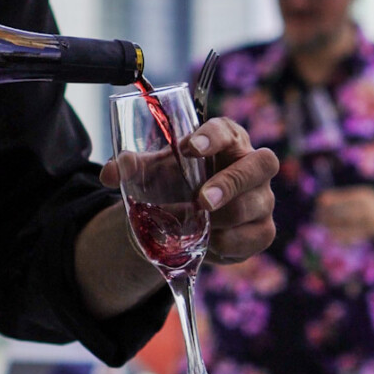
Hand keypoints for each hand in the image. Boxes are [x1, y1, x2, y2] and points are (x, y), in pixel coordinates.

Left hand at [101, 115, 277, 265]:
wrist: (184, 219)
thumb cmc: (176, 183)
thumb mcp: (153, 172)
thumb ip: (131, 168)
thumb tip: (111, 173)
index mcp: (227, 141)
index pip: (228, 130)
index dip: (213, 137)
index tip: (189, 147)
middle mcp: (252, 165)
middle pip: (263, 163)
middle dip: (232, 182)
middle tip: (202, 200)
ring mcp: (262, 197)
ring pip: (258, 203)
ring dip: (225, 217)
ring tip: (196, 226)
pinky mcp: (263, 229)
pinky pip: (258, 235)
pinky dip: (232, 241)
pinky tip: (211, 243)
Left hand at [315, 186, 373, 243]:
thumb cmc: (370, 203)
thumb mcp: (360, 194)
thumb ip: (342, 197)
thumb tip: (321, 200)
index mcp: (364, 197)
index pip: (344, 199)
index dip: (330, 200)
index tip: (318, 201)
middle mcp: (366, 210)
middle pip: (344, 213)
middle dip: (328, 215)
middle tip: (316, 215)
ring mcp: (368, 223)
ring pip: (346, 226)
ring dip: (331, 227)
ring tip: (321, 225)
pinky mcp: (367, 233)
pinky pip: (351, 236)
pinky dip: (339, 236)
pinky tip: (330, 236)